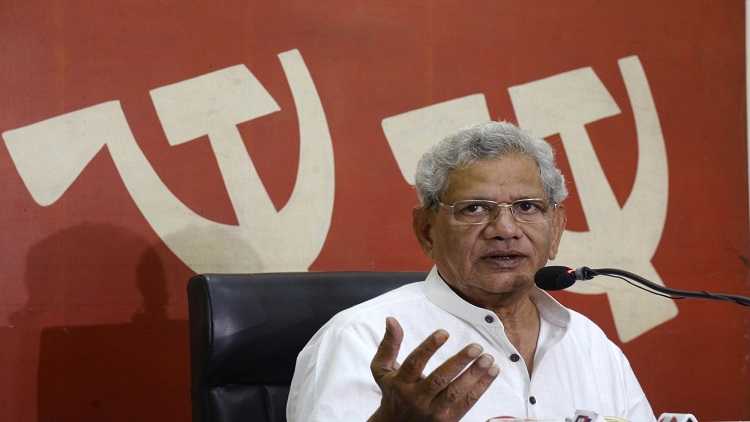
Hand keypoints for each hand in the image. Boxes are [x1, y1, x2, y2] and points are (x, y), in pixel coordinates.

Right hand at [368, 317, 498, 421]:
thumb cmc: (392, 392)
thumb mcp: (382, 370)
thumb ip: (389, 345)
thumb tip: (391, 320)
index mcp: (401, 383)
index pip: (415, 363)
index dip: (429, 347)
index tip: (444, 332)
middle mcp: (416, 398)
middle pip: (439, 380)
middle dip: (459, 362)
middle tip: (476, 347)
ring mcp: (433, 412)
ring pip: (456, 393)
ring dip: (475, 375)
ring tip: (488, 359)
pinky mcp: (447, 420)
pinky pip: (467, 403)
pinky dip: (481, 387)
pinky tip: (492, 372)